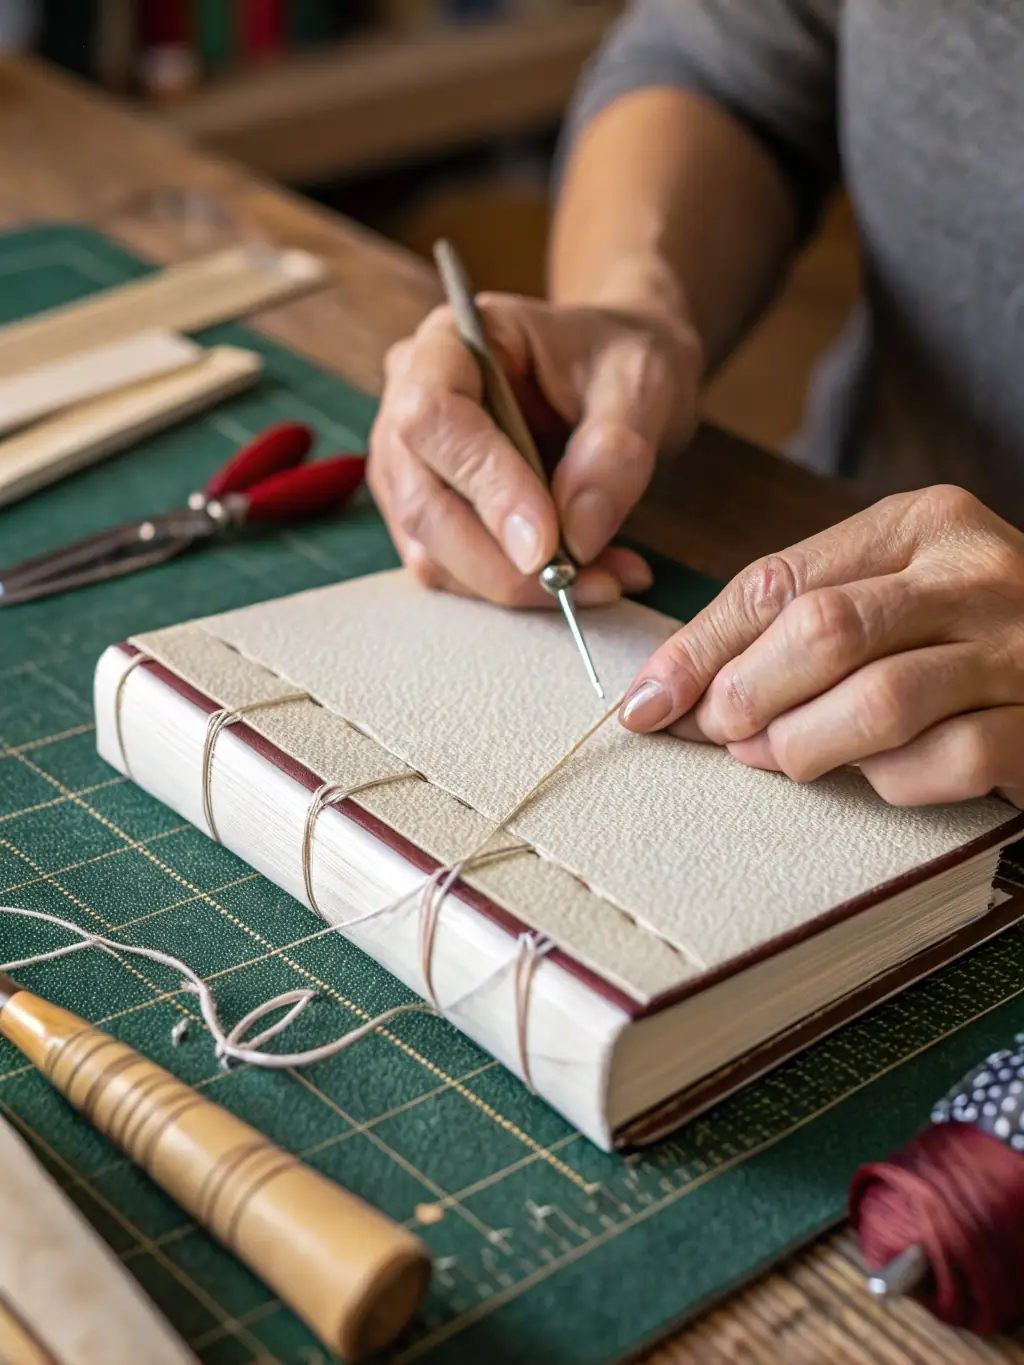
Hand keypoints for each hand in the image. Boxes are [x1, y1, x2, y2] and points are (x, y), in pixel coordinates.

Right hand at [367, 293, 701, 606]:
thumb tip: (577, 537)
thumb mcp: (642, 383)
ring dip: (515, 586)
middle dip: (502, 563)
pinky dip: (516, 590)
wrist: (614, 372)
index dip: (486, 488)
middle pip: (422, 501)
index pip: (435, 418)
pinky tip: (582, 578)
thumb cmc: (621, 359)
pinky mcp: (428, 515)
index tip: (548, 546)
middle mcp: (406, 401)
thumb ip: (615, 450)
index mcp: (449, 342)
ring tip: (604, 579)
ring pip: (431, 552)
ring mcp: (408, 465)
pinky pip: (453, 572)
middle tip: (587, 583)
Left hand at [618, 485, 1023, 807]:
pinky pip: (940, 764)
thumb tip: (678, 689)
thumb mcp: (891, 593)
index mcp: (921, 524)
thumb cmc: (967, 633)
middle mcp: (974, 572)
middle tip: (720, 733)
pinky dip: (887, 782)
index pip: (777, 582)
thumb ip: (801, 620)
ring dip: (804, 746)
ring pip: (876, 702)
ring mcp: (1018, 647)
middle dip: (746, 696)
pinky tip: (876, 775)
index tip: (646, 701)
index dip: (697, 648)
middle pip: (820, 632)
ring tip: (781, 758)